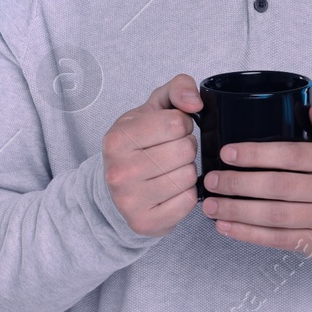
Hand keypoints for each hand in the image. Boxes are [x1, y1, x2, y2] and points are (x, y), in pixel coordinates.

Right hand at [102, 74, 202, 237]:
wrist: (116, 188)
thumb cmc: (138, 144)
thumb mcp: (153, 109)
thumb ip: (177, 89)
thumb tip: (195, 102)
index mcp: (118, 138)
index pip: (177, 123)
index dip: (182, 124)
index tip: (171, 130)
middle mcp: (119, 171)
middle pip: (185, 150)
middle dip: (186, 147)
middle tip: (171, 151)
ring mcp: (130, 200)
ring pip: (189, 176)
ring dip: (187, 170)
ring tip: (171, 169)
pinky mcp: (145, 223)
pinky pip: (189, 201)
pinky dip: (187, 194)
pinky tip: (172, 190)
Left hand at [201, 104, 311, 263]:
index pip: (292, 155)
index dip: (256, 154)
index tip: (227, 153)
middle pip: (278, 187)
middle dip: (239, 183)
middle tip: (211, 179)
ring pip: (274, 216)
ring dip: (237, 210)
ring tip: (210, 204)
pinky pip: (276, 239)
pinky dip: (247, 234)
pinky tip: (225, 226)